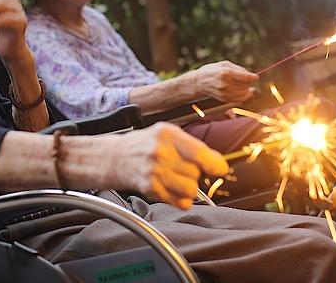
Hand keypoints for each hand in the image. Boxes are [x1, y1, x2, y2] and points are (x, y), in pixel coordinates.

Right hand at [105, 123, 227, 209]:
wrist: (115, 157)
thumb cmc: (144, 145)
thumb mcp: (167, 135)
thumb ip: (192, 146)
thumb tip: (219, 164)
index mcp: (167, 135)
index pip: (198, 153)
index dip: (214, 164)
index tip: (220, 169)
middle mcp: (160, 152)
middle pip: (196, 173)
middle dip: (194, 173)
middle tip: (182, 168)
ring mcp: (153, 171)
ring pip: (190, 190)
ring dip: (188, 188)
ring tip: (177, 179)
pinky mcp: (149, 188)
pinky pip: (179, 201)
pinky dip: (180, 199)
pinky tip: (171, 188)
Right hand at [188, 61, 257, 102]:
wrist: (199, 82)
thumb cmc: (212, 71)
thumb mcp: (224, 64)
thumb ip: (239, 69)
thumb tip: (251, 75)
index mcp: (226, 73)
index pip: (246, 77)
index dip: (254, 77)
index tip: (255, 77)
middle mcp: (226, 84)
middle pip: (246, 85)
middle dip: (249, 82)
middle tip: (246, 79)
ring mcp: (225, 93)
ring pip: (244, 93)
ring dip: (246, 89)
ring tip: (242, 85)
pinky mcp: (224, 99)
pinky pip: (239, 99)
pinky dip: (243, 96)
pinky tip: (240, 91)